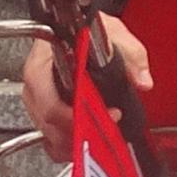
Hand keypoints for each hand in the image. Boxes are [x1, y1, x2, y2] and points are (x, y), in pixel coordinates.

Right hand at [18, 14, 154, 160]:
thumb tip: (141, 79)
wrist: (78, 31)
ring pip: (49, 135)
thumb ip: (131, 53)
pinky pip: (51, 141)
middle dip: (80, 132)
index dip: (77, 114)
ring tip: (102, 136)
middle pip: (48, 121)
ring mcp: (37, 100)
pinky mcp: (44, 114)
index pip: (50, 99)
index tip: (107, 114)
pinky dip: (69, 146)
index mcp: (42, 61)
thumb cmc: (86, 30)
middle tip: (108, 129)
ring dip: (76, 142)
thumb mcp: (112, 32)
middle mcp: (35, 83)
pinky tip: (87, 140)